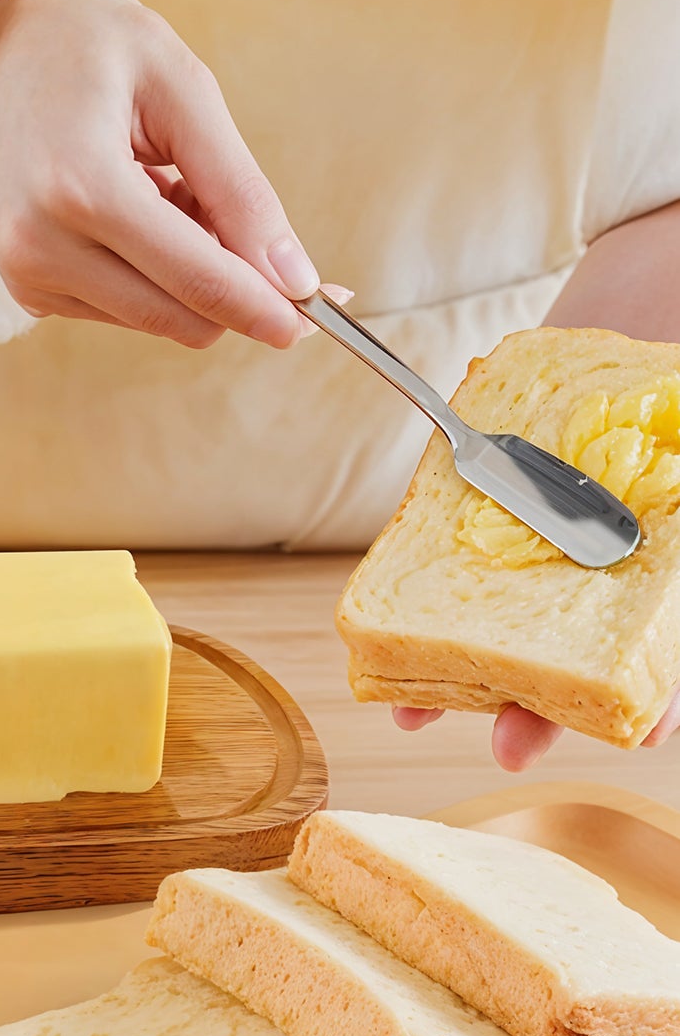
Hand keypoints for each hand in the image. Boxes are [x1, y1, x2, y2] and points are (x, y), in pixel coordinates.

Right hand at [0, 0, 320, 348]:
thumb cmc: (92, 50)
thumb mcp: (184, 91)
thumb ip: (240, 190)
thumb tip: (294, 279)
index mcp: (80, 188)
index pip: (195, 280)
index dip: (265, 306)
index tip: (318, 317)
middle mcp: (41, 248)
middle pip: (179, 317)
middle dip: (233, 285)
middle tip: (238, 213)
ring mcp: (29, 277)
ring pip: (158, 319)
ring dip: (190, 271)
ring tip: (165, 188)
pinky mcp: (29, 292)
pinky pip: (126, 309)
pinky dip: (154, 273)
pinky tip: (138, 211)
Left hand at [399, 197, 679, 771]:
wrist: (653, 287)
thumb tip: (662, 579)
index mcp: (665, 571)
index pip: (666, 654)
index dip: (654, 702)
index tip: (637, 733)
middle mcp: (610, 566)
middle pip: (578, 659)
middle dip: (542, 709)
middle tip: (508, 747)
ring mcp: (547, 540)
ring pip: (506, 628)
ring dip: (465, 674)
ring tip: (414, 711)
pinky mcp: (488, 505)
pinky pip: (450, 560)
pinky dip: (420, 599)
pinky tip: (383, 630)